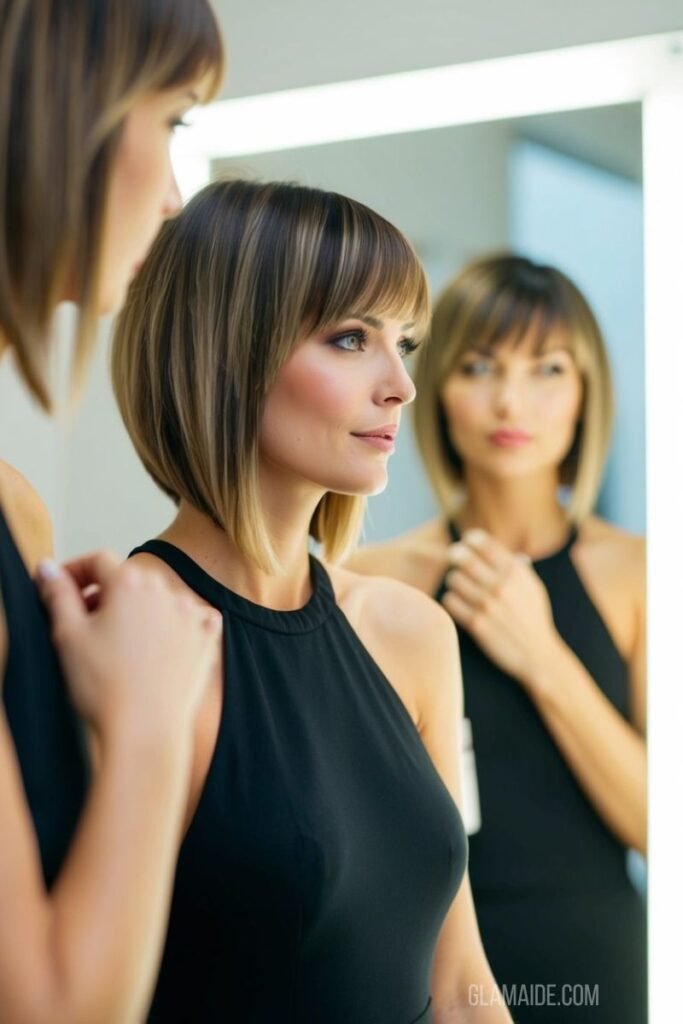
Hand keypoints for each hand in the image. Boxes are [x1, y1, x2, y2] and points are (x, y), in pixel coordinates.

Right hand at [36, 551, 221, 743]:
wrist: (145, 731)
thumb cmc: (104, 686)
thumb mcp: (68, 635)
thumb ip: (57, 593)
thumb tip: (49, 569)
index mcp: (130, 583)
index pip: (98, 560)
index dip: (75, 572)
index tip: (62, 591)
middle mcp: (165, 590)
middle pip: (129, 580)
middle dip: (105, 595)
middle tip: (86, 626)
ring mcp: (190, 614)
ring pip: (158, 599)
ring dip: (139, 611)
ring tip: (121, 645)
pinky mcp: (207, 639)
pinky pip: (193, 618)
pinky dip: (176, 625)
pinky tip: (161, 646)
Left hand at [440, 529, 559, 687]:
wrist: (538, 655)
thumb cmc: (533, 618)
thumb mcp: (532, 587)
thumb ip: (513, 566)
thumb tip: (488, 548)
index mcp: (515, 572)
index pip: (483, 543)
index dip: (470, 540)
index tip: (467, 543)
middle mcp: (501, 586)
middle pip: (463, 557)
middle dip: (455, 555)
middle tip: (454, 558)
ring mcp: (488, 605)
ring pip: (453, 579)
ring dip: (454, 581)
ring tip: (461, 586)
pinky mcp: (476, 624)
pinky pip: (450, 601)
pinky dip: (451, 600)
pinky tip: (459, 604)